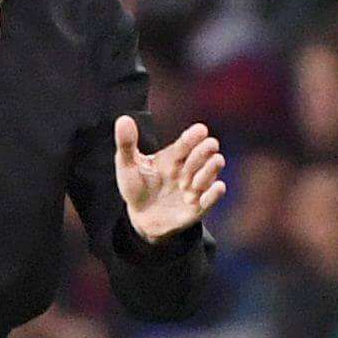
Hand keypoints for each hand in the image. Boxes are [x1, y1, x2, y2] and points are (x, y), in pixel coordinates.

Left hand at [113, 116, 225, 241]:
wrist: (141, 218)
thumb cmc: (136, 187)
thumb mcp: (127, 166)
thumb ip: (126, 144)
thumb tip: (123, 119)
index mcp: (173, 155)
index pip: (188, 140)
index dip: (194, 135)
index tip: (199, 131)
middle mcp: (188, 167)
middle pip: (207, 150)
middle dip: (203, 152)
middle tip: (193, 162)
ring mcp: (196, 185)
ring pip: (214, 169)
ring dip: (207, 172)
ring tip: (187, 186)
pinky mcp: (199, 206)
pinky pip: (214, 197)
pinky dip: (214, 194)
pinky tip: (208, 191)